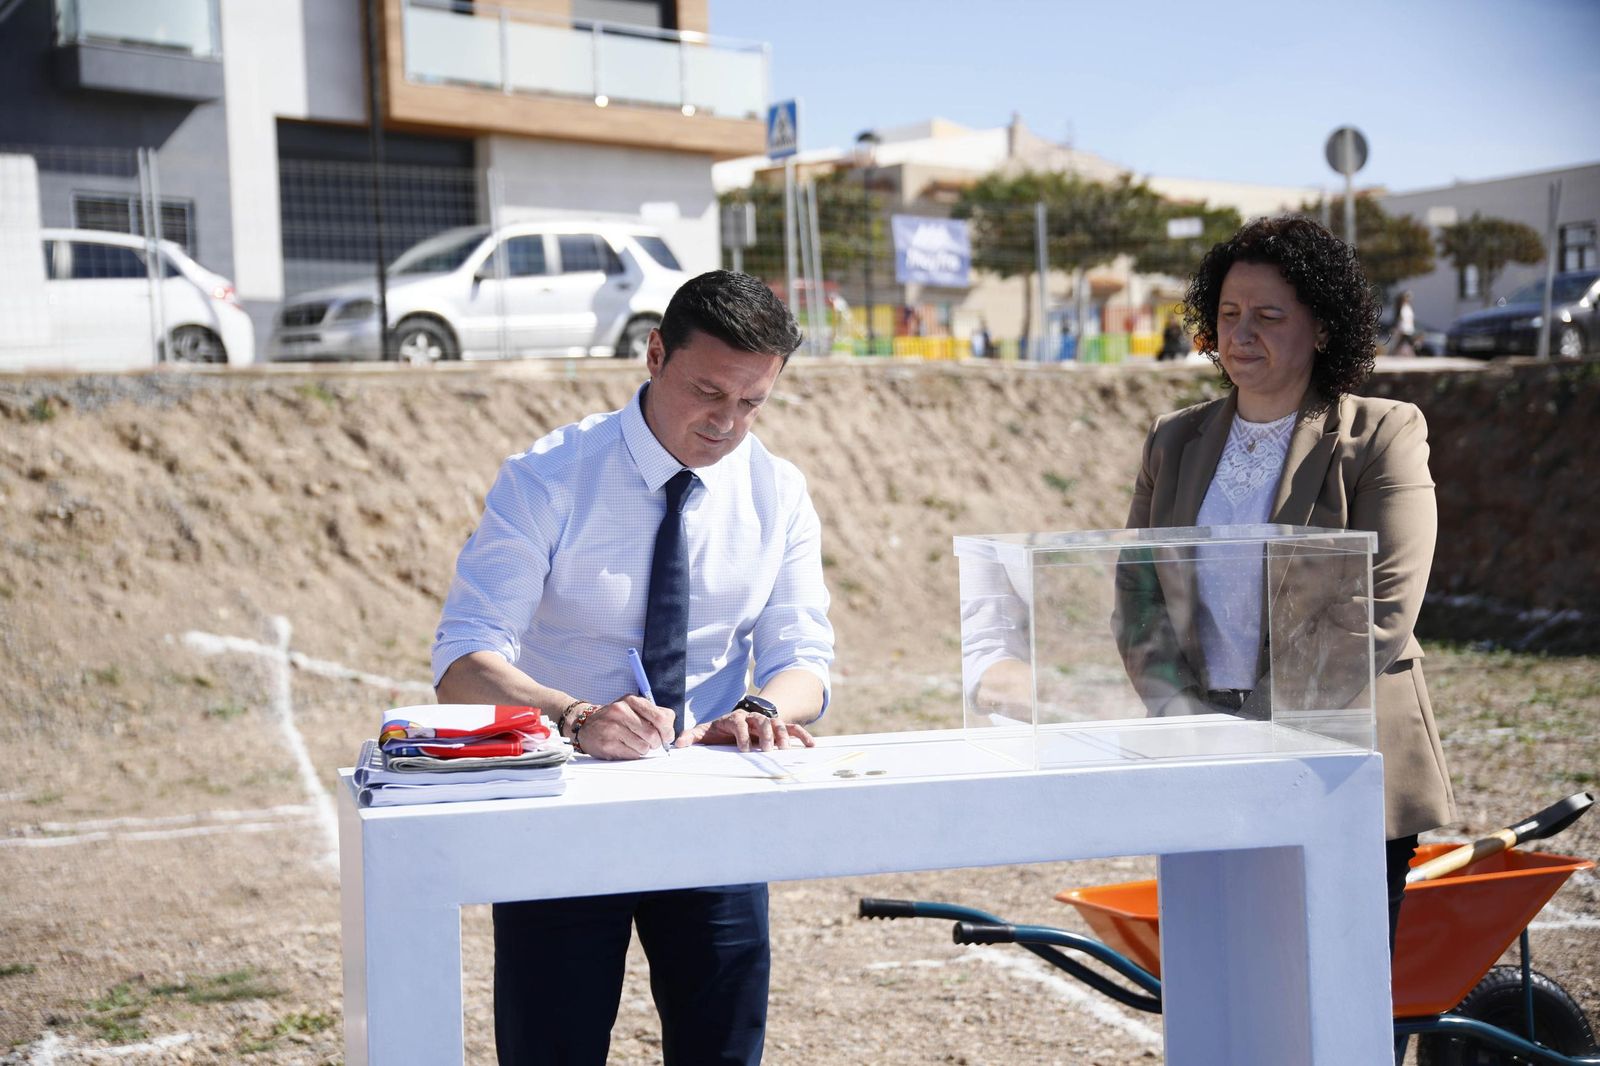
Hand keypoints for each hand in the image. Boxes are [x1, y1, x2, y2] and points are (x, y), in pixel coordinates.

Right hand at [573, 695, 673, 759]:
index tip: (667, 736)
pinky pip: (632, 755)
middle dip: (656, 743)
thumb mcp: (633, 708)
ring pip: (643, 747)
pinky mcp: (607, 744)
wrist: (586, 725)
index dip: (668, 731)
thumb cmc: (615, 718)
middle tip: (652, 743)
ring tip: (635, 744)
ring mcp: (612, 728)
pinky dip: (633, 754)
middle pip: (653, 734)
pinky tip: (626, 747)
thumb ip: (654, 714)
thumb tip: (670, 732)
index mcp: (631, 700)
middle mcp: (621, 711)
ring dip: (644, 749)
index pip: (661, 717)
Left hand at [680, 710, 814, 752]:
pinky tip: (810, 746)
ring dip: (782, 736)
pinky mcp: (780, 726)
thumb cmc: (723, 729)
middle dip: (765, 736)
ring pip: (777, 724)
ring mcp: (767, 721)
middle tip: (767, 751)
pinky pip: (793, 729)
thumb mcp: (707, 731)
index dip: (742, 735)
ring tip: (785, 750)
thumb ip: (693, 736)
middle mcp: (753, 718)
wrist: (742, 717)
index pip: (739, 723)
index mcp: (735, 718)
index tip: (744, 750)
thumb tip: (677, 744)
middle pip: (761, 722)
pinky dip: (802, 736)